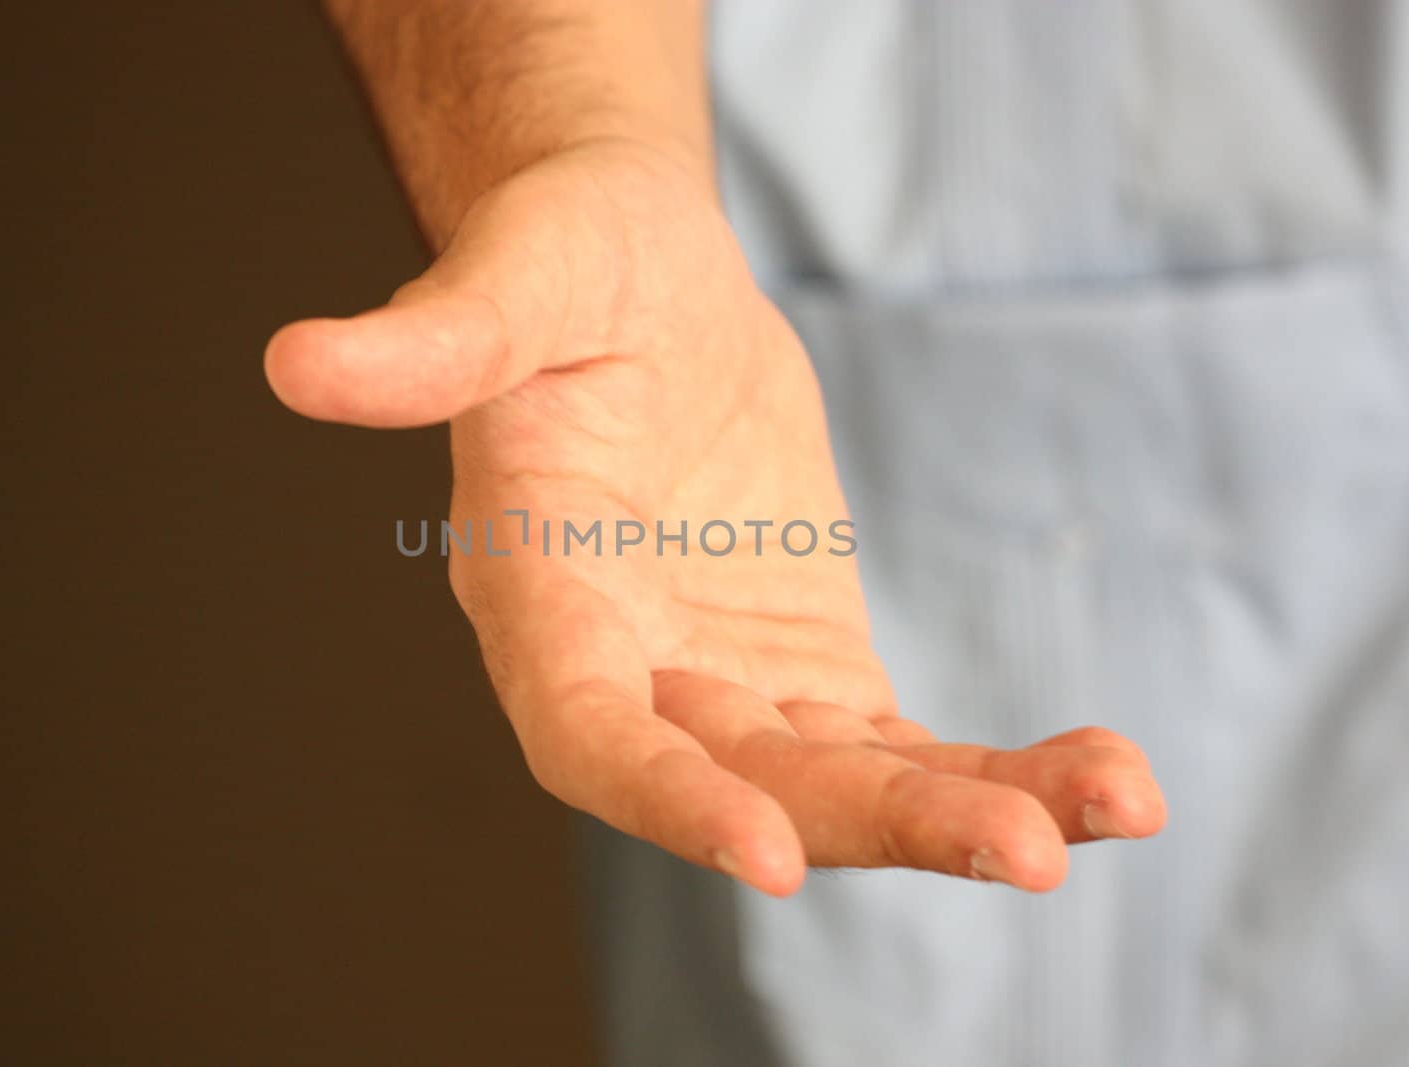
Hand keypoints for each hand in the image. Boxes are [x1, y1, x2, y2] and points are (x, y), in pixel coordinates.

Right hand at [266, 138, 1164, 895]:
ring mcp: (723, 682)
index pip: (587, 730)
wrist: (638, 279)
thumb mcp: (516, 278)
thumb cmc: (564, 265)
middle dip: (881, 823)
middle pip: (745, 783)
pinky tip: (1107, 780)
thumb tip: (296, 362)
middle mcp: (627, 667)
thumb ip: (432, 338)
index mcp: (538, 596)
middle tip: (1031, 850)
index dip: (662, 797)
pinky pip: (899, 744)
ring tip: (1112, 808)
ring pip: (839, 784)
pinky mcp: (805, 669)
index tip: (768, 854)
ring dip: (968, 808)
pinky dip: (994, 768)